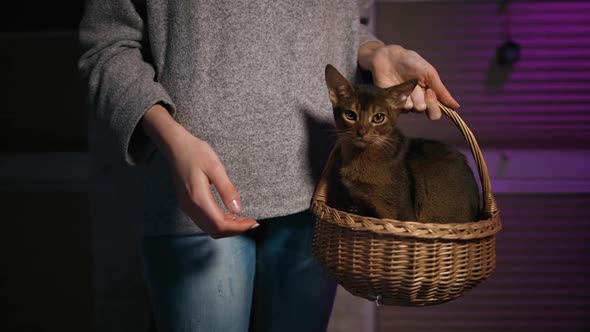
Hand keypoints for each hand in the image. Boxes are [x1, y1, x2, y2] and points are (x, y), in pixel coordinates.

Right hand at [142, 105, 258, 237]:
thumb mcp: (216, 167)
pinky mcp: (186, 204)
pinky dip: (218, 223)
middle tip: (251, 222)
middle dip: (234, 230)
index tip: (253, 223)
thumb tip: (238, 210)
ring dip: (226, 227)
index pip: (220, 224)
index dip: (238, 227)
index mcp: (198, 198)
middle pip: (214, 230)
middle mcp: (190, 207)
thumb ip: (226, 189)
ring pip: (208, 228)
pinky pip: (203, 221)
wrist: (176, 147)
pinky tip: (229, 215)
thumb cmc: (196, 153)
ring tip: (243, 220)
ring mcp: (186, 207)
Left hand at [358, 42, 459, 119]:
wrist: (390, 58)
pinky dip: (400, 96)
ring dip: (411, 94)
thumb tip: (456, 107)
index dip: (434, 104)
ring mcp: (404, 103)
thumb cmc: (411, 63)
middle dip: (425, 100)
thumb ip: (442, 91)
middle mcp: (417, 102)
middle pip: (426, 112)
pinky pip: (399, 107)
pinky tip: (396, 86)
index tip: (429, 91)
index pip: (435, 113)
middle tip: (419, 88)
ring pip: (412, 109)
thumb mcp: (430, 74)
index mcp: (428, 97)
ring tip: (404, 82)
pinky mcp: (391, 103)